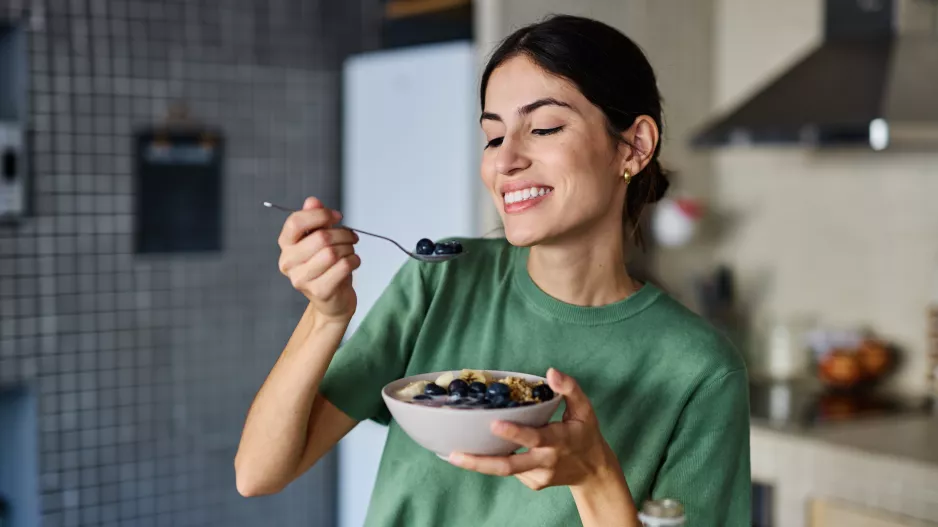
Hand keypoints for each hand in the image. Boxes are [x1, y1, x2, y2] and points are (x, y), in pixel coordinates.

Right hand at [277, 196, 360, 320]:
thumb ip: (315, 219)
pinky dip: (354, 261)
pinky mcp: (319, 291)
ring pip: (333, 252)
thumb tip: (312, 201)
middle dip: (342, 233)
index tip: (337, 216)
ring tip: (351, 250)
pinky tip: (353, 262)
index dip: (320, 214)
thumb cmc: (327, 267)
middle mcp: (288, 263)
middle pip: (320, 237)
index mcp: (285, 245)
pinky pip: (342, 267)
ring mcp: (301, 279)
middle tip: (352, 236)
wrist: (333, 300)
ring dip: (349, 248)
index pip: (295, 222)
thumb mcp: (320, 239)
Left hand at [448, 368, 619, 490]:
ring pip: (505, 470)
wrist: (593, 471)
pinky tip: (489, 448)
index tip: (494, 424)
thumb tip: (550, 372)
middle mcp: (546, 461)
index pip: (535, 437)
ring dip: (480, 463)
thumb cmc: (585, 433)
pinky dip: (498, 458)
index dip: (515, 432)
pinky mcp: (533, 483)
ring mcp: (538, 475)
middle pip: (509, 465)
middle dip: (481, 462)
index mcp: (559, 440)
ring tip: (455, 454)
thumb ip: (569, 388)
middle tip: (455, 455)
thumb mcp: (585, 408)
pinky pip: (511, 470)